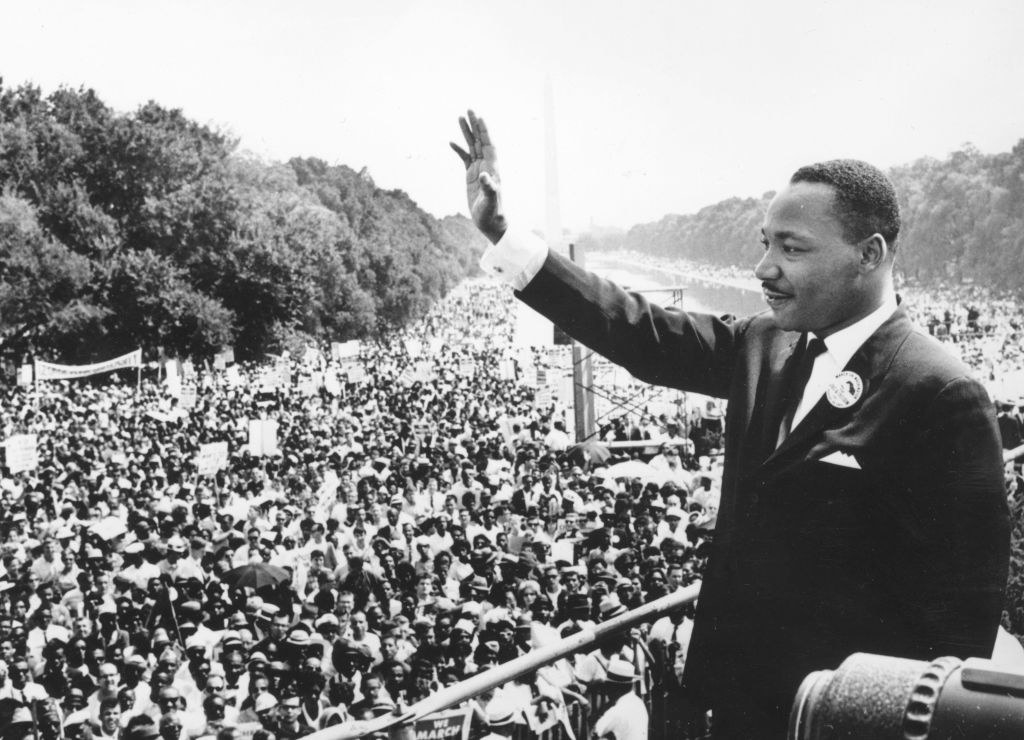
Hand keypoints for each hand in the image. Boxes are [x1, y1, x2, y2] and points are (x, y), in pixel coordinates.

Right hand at [451, 110, 506, 243]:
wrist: (490, 222)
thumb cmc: (492, 213)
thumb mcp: (490, 201)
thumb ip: (489, 188)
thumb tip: (484, 176)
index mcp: (492, 168)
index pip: (488, 145)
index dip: (484, 131)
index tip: (479, 117)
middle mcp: (487, 165)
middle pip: (480, 141)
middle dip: (474, 125)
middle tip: (469, 110)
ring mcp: (478, 169)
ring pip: (472, 146)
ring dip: (466, 133)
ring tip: (459, 118)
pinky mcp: (471, 176)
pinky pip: (464, 158)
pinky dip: (458, 150)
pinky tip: (451, 142)